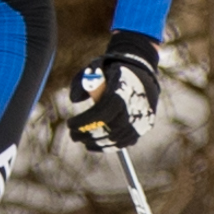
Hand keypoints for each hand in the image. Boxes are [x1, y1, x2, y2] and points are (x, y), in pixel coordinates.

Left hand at [63, 32, 160, 152]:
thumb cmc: (115, 70)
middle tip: (73, 135)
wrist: (143, 71)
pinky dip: (108, 146)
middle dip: (87, 134)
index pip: (100, 114)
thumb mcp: (96, 68)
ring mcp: (142, 119)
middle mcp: (135, 108)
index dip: (83, 122)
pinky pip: (124, 143)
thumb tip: (74, 100)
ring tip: (83, 140)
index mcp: (123, 92)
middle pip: (108, 130)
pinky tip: (95, 144)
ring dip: (95, 143)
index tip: (69, 124)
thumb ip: (82, 82)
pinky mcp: (144, 127)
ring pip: (115, 140)